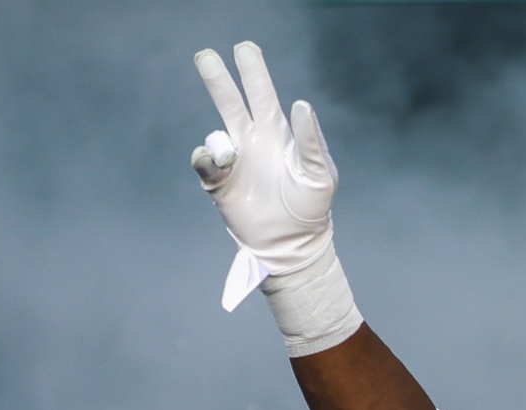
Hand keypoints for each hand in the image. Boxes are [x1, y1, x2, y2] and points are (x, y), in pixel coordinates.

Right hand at [190, 42, 337, 309]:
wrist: (293, 244)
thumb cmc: (312, 207)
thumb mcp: (320, 174)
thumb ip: (312, 140)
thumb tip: (301, 104)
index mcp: (277, 134)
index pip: (263, 95)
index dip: (253, 72)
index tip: (245, 49)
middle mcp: (252, 141)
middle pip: (230, 102)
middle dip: (218, 78)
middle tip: (206, 55)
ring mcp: (233, 162)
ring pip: (215, 132)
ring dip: (217, 138)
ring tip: (232, 157)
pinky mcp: (218, 183)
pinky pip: (204, 162)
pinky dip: (207, 159)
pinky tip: (220, 165)